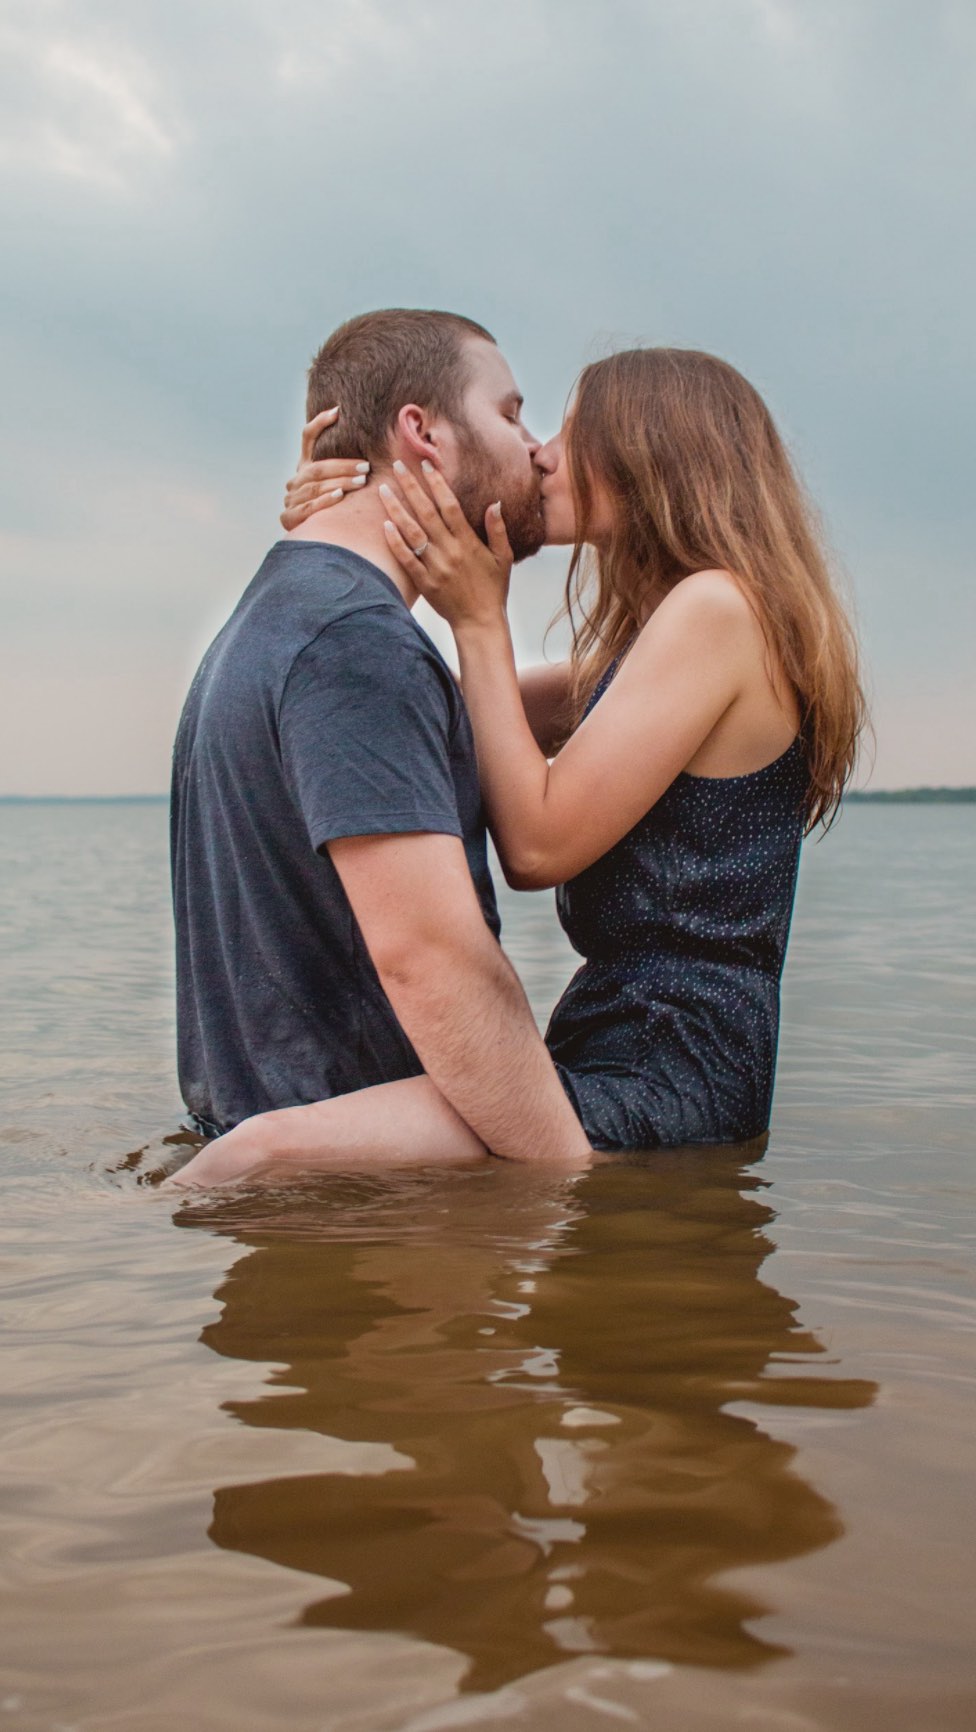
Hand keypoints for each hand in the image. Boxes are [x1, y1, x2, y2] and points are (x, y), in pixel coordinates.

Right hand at [280, 407, 370, 530]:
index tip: (338, 411)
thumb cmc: (336, 509)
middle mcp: (295, 480)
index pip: (307, 437)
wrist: (313, 542)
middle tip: (366, 467)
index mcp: (304, 466)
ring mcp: (291, 499)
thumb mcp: (339, 485)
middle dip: (344, 466)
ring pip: (316, 486)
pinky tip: (339, 496)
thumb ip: (349, 468)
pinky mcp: (289, 518)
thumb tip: (376, 448)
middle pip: (318, 467)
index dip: (320, 423)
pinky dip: (324, 500)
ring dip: (340, 482)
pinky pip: (308, 506)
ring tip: (360, 481)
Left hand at [380, 461, 512, 628]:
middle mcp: (450, 551)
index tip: (425, 465)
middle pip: (426, 513)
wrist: (480, 623)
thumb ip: (497, 530)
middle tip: (397, 466)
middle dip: (411, 487)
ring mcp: (435, 567)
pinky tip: (385, 526)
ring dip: (396, 510)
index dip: (437, 483)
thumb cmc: (493, 589)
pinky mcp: (424, 582)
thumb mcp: (504, 558)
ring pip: (412, 533)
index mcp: (468, 542)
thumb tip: (494, 503)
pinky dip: (395, 543)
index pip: (449, 506)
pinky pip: (406, 559)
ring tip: (383, 491)